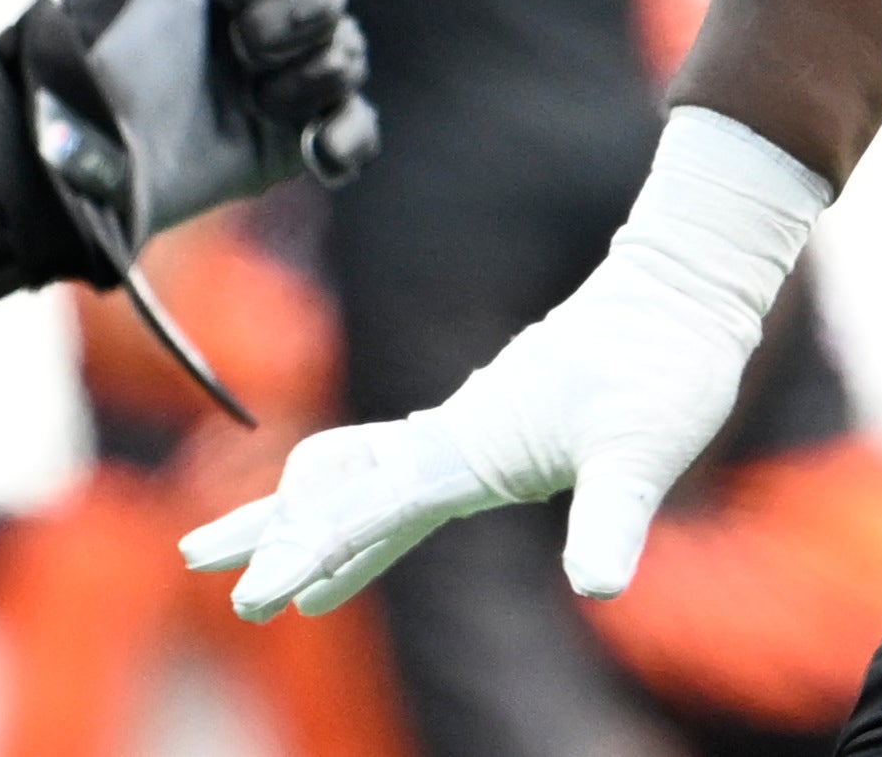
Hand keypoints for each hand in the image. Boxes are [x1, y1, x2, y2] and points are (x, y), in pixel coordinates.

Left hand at [59, 0, 376, 215]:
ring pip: (349, 56)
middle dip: (285, 23)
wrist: (106, 148)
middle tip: (237, 49)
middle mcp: (266, 19)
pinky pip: (357, 128)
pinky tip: (313, 149)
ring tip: (256, 102)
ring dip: (305, 79)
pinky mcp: (292, 141)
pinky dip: (344, 137)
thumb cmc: (122, 47)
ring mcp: (284, 80)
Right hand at [182, 109, 825, 616]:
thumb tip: (597, 588)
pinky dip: (359, 507)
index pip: (368, 510)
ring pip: (360, 479)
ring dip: (302, 521)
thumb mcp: (643, 450)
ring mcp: (466, 430)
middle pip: (337, 488)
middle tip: (198, 567)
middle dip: (270, 533)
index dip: (307, 552)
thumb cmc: (667, 366)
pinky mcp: (489, 429)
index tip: (256, 595)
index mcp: (469, 445)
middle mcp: (454, 436)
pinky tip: (351, 538)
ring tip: (258, 573)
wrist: (683, 288)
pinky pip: (399, 473)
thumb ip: (612, 518)